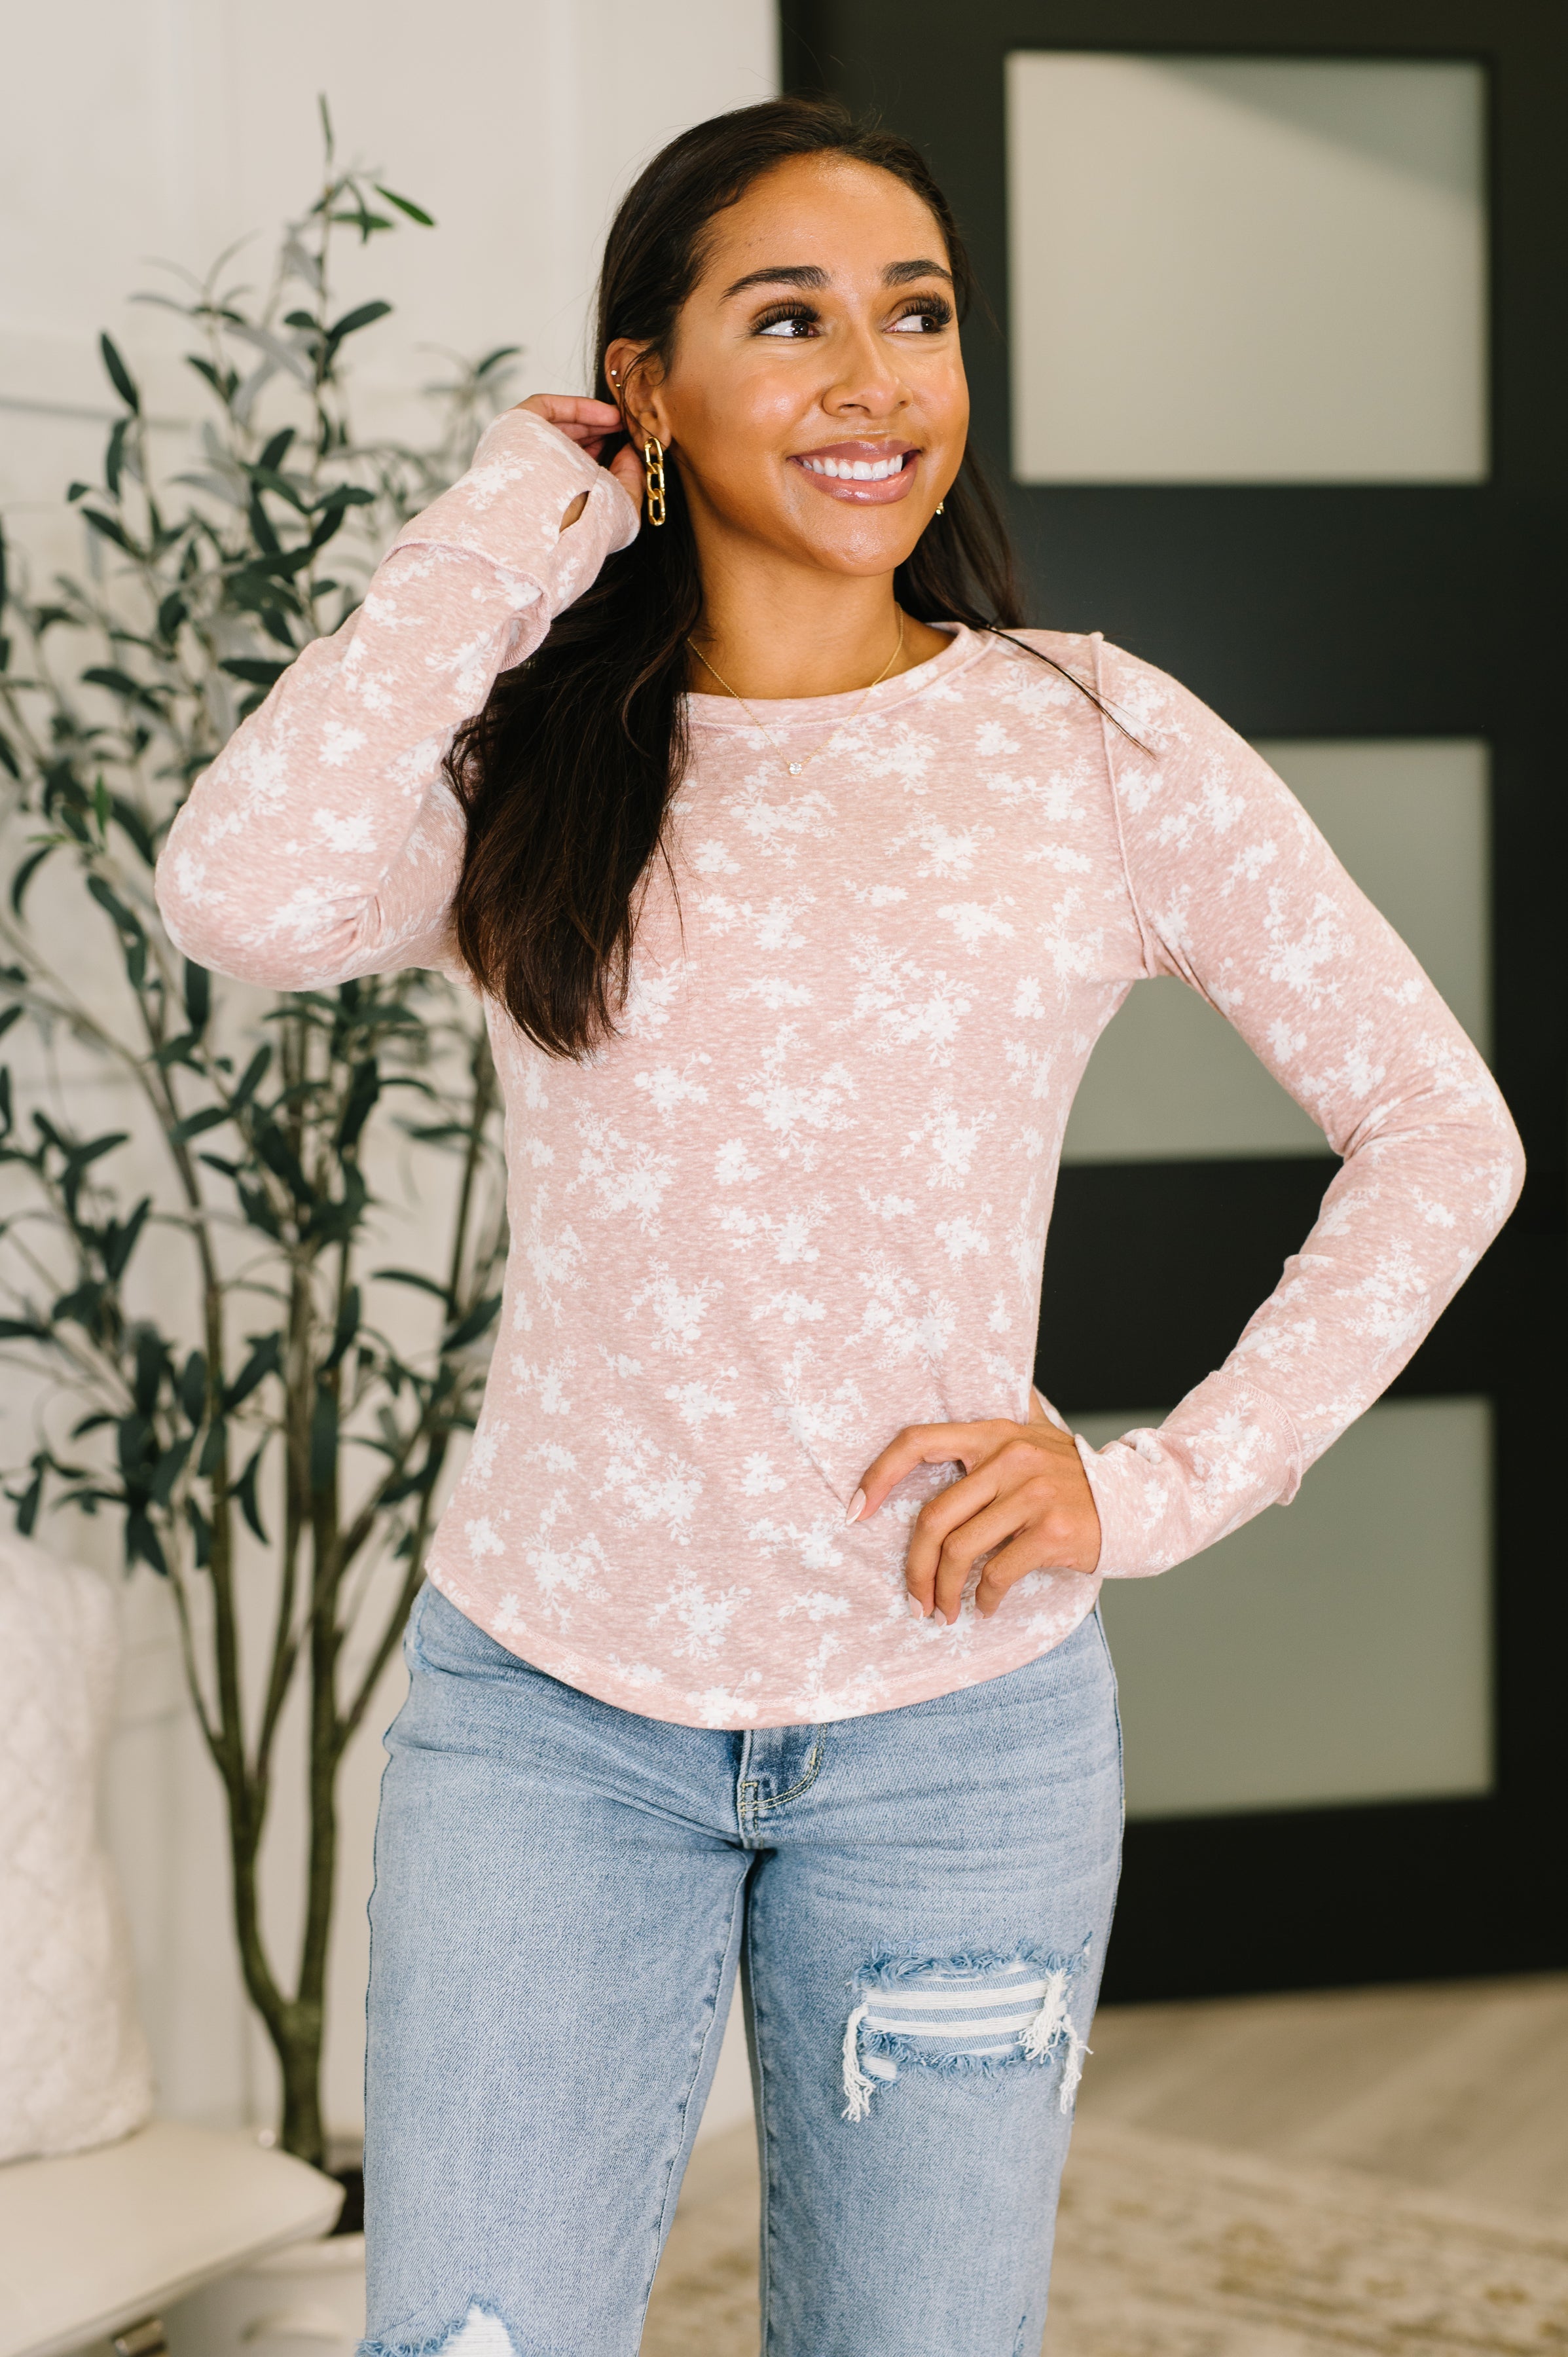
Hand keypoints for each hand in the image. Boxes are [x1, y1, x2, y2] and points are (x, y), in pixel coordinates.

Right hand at [516, 394, 644, 515]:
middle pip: (564, 444)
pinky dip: (577, 407)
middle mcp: (532, 474)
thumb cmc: (586, 522)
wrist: (559, 520)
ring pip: (557, 425)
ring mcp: (521, 449)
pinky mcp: (514, 426)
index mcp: (549, 497)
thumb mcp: (622, 504)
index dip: (600, 451)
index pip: (573, 467)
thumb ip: (631, 476)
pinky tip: (608, 415)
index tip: (626, 443)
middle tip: (624, 427)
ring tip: (620, 420)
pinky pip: (546, 408)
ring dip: (592, 418)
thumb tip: (632, 451)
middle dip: (597, 432)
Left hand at [848, 1391, 1100, 1624]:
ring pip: (961, 1550)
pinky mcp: (1052, 1532)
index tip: (855, 1511)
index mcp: (993, 1434)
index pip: (917, 1441)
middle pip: (933, 1517)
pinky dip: (985, 1596)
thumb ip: (998, 1424)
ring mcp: (1032, 1494)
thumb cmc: (1074, 1476)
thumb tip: (966, 1390)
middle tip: (913, 1599)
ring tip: (944, 1611)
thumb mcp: (1036, 1434)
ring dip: (944, 1591)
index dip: (877, 1475)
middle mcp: (1010, 1458)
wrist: (1140, 1501)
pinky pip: (998, 1572)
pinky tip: (986, 1605)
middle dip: (915, 1568)